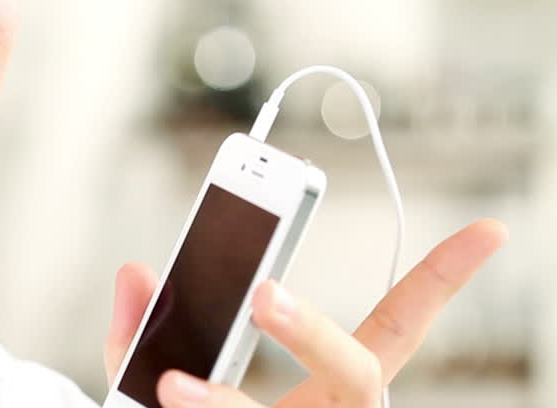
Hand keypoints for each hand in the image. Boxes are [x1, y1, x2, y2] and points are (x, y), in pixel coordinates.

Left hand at [102, 219, 508, 406]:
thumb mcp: (157, 381)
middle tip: (262, 292)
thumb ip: (142, 332)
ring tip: (170, 385)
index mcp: (329, 391)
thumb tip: (134, 273)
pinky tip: (165, 402)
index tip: (486, 230)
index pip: (395, 329)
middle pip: (356, 372)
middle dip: (312, 332)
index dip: (442, 282)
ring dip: (223, 404)